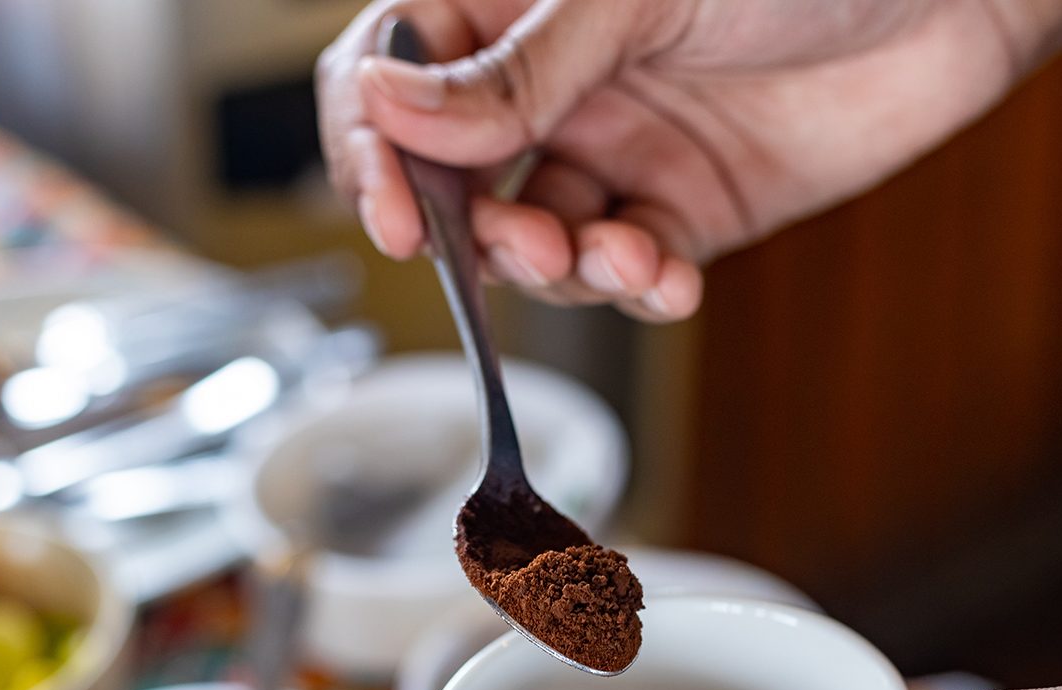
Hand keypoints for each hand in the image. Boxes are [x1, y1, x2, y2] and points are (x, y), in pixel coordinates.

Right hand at [318, 0, 1061, 321]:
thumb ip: (514, 71)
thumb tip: (385, 106)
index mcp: (520, 4)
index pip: (397, 79)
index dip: (378, 150)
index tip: (396, 218)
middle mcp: (558, 84)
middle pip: (462, 183)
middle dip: (479, 232)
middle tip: (523, 246)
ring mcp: (620, 152)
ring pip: (544, 243)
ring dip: (564, 267)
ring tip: (614, 252)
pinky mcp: (684, 211)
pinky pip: (630, 271)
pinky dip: (637, 288)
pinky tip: (665, 273)